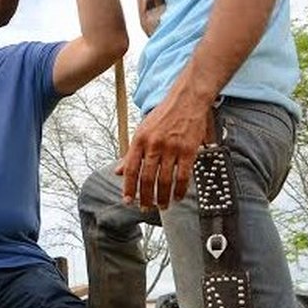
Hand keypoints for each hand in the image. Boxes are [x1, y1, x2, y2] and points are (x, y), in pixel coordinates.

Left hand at [116, 90, 209, 208]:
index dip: (128, 187)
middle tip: (145, 208)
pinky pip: (183, 175)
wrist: (186, 100)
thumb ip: (130, 153)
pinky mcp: (189, 150)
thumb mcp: (141, 131)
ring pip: (165, 180)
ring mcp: (172, 148)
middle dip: (145, 197)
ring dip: (163, 197)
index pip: (130, 169)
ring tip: (162, 206)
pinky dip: (180, 190)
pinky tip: (178, 196)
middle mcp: (154, 145)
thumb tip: (118, 171)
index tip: (127, 200)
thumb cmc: (163, 115)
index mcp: (139, 140)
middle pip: (147, 178)